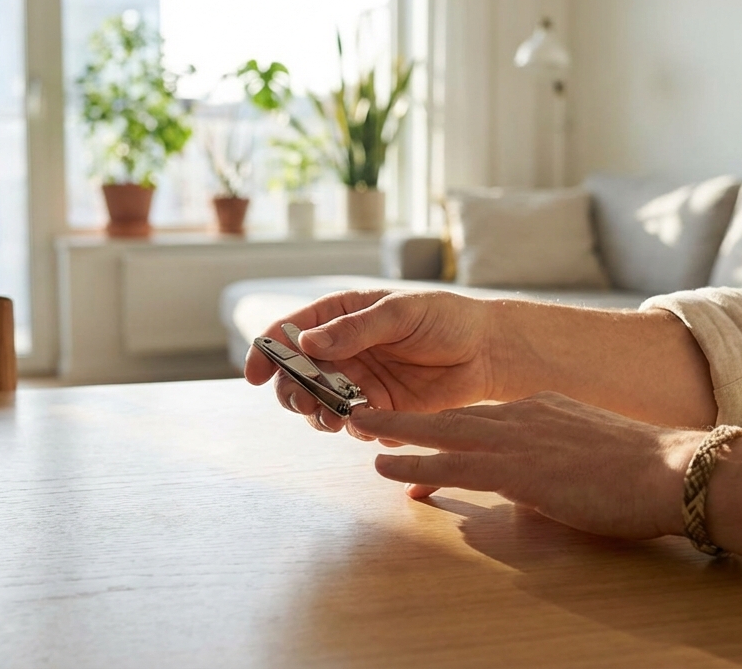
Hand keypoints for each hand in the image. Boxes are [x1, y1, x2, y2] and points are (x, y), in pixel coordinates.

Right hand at [244, 290, 501, 433]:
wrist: (487, 352)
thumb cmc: (446, 319)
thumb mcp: (400, 313)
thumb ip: (355, 329)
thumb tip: (308, 342)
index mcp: (340, 316)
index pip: (290, 331)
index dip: (266, 351)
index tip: (254, 372)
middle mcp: (343, 350)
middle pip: (297, 374)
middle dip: (291, 391)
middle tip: (302, 402)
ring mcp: (359, 382)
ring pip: (319, 404)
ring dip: (317, 414)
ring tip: (331, 418)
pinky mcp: (380, 410)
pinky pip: (352, 424)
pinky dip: (351, 428)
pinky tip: (364, 425)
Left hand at [347, 392, 696, 539]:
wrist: (670, 470)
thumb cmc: (643, 472)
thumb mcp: (593, 452)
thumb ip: (559, 459)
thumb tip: (539, 483)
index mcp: (543, 408)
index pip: (483, 417)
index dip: (448, 426)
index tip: (424, 434)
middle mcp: (524, 414)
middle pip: (452, 413)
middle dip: (408, 414)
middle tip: (366, 410)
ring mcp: (519, 439)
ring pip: (443, 433)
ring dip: (399, 433)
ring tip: (361, 431)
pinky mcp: (517, 469)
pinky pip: (454, 466)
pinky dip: (417, 466)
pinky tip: (391, 470)